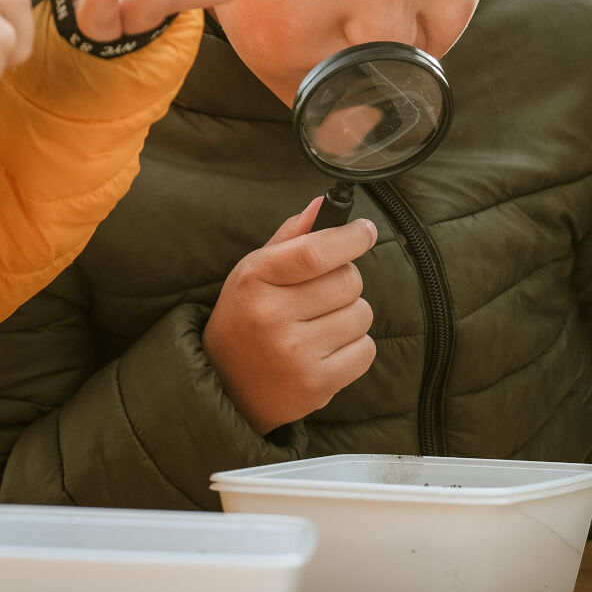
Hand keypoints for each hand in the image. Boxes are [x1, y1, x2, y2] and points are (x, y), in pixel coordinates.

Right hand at [204, 200, 378, 434]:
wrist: (226, 387)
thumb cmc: (246, 318)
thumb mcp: (254, 272)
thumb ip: (291, 237)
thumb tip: (324, 204)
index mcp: (254, 280)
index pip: (314, 251)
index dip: (349, 237)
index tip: (365, 231)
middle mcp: (272, 316)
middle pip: (348, 281)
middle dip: (346, 281)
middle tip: (325, 293)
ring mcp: (295, 354)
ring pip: (362, 314)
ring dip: (351, 315)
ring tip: (321, 325)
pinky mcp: (316, 384)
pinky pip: (366, 350)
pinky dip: (355, 348)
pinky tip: (328, 350)